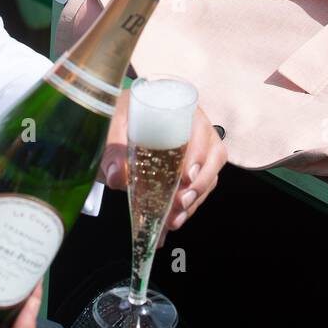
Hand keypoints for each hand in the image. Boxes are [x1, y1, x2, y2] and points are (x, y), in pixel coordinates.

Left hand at [102, 103, 227, 231]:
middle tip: (180, 202)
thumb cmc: (124, 116)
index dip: (199, 152)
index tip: (187, 175)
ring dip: (196, 198)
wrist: (123, 121)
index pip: (200, 127)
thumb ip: (114, 150)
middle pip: (213, 154)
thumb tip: (118, 178)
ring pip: (211, 174)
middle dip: (200, 183)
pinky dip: (190, 204)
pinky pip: (202, 186)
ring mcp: (199, 148)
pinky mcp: (194, 167)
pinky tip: (175, 219)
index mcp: (180, 108)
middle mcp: (197, 127)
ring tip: (175, 219)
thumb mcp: (114, 126)